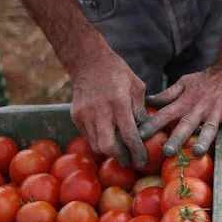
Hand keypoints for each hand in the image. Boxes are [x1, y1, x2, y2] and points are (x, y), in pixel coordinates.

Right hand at [69, 48, 148, 167]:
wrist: (88, 61)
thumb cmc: (117, 73)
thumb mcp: (137, 87)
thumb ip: (141, 110)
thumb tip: (145, 132)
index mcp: (119, 103)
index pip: (129, 136)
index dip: (137, 152)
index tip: (142, 161)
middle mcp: (100, 111)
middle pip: (108, 147)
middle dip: (121, 157)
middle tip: (130, 160)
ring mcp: (85, 114)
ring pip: (96, 145)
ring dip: (109, 151)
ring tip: (120, 150)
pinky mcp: (76, 116)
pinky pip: (88, 137)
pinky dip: (98, 141)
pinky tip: (107, 136)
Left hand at [138, 64, 221, 155]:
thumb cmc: (207, 80)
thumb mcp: (185, 83)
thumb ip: (168, 94)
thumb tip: (148, 100)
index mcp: (185, 102)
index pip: (165, 114)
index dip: (152, 124)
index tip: (139, 136)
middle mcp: (199, 108)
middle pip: (186, 124)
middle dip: (176, 138)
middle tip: (167, 152)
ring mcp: (217, 111)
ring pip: (209, 127)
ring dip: (204, 139)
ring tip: (198, 152)